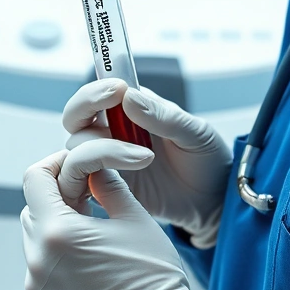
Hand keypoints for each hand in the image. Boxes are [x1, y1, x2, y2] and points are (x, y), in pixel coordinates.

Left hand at [22, 149, 221, 289]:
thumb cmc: (152, 277)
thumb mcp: (133, 218)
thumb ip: (106, 185)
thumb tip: (94, 169)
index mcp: (57, 232)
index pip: (34, 178)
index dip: (55, 163)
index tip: (77, 166)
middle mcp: (38, 257)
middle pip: (33, 205)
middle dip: (57, 193)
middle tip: (90, 192)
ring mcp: (38, 282)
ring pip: (35, 233)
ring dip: (56, 221)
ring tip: (92, 223)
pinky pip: (41, 260)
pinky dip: (57, 247)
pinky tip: (89, 250)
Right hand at [62, 80, 232, 244]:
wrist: (213, 202)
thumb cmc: (206, 160)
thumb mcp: (195, 133)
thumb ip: (164, 116)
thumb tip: (129, 97)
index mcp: (134, 109)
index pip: (100, 90)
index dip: (99, 87)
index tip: (117, 89)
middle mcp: (114, 131)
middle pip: (76, 114)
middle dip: (84, 108)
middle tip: (115, 118)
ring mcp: (108, 159)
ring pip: (77, 146)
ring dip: (100, 148)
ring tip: (145, 158)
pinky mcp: (107, 187)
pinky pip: (83, 178)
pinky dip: (90, 175)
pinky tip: (121, 180)